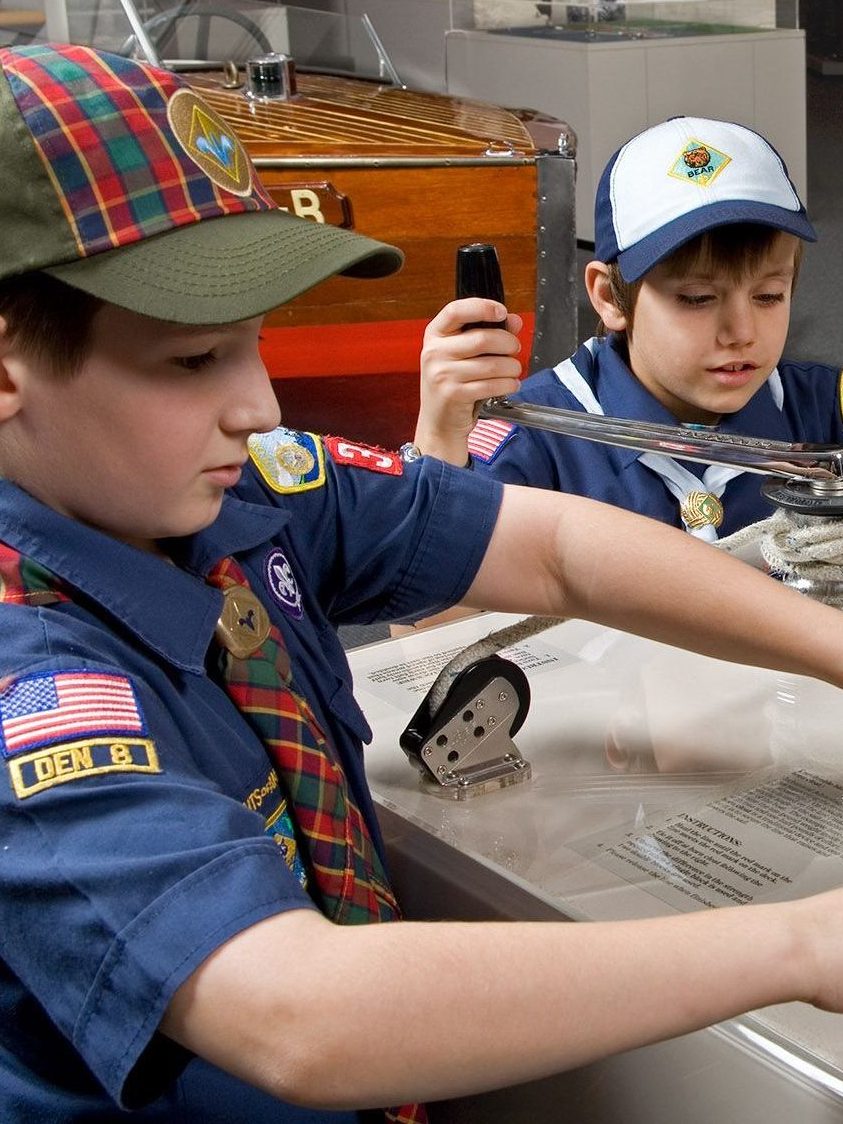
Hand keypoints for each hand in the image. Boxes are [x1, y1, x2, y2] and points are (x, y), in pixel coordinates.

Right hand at [415, 298, 522, 463]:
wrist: (438, 422)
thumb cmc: (452, 385)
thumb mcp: (463, 355)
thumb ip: (486, 333)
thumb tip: (514, 321)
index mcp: (435, 335)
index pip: (456, 310)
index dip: (482, 307)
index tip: (502, 312)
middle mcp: (434, 352)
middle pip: (482, 338)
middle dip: (508, 343)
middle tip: (515, 349)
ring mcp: (442, 374)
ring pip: (492, 364)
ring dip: (512, 367)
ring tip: (514, 370)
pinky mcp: (454, 395)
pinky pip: (492, 385)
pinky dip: (508, 384)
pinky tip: (510, 384)